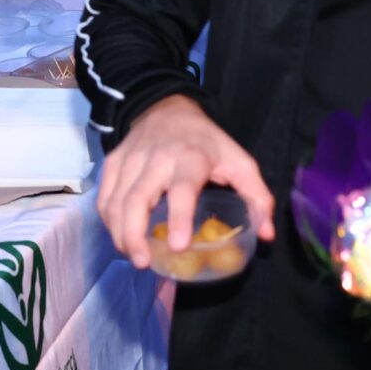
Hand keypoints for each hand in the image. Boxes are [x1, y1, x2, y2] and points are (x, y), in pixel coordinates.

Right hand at [96, 95, 277, 271]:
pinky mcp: (113, 162)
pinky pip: (105, 196)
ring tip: (133, 256)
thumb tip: (266, 234)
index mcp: (191, 157)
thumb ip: (257, 197)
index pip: (182, 189)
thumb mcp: (239, 161)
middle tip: (142, 263)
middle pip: (136, 199)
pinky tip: (120, 236)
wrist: (166, 106)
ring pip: (115, 201)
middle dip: (134, 235)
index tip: (178, 245)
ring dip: (119, 233)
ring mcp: (130, 159)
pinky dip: (109, 221)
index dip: (180, 217)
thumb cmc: (206, 142)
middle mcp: (156, 158)